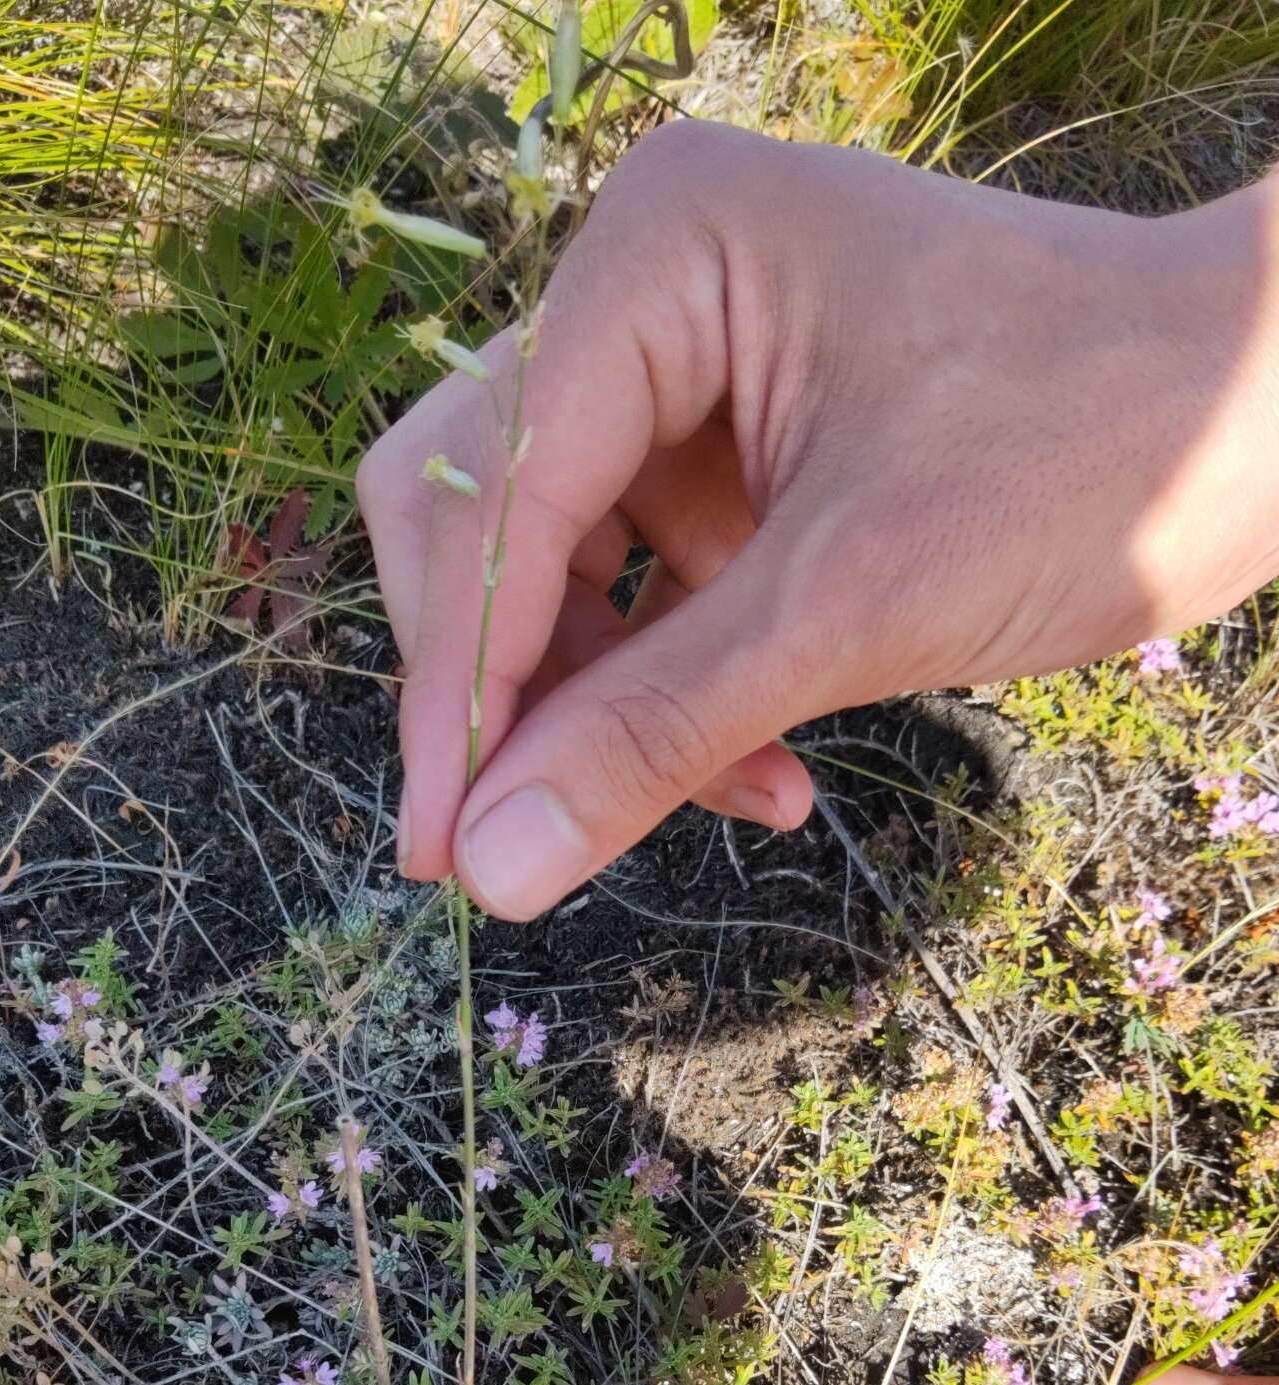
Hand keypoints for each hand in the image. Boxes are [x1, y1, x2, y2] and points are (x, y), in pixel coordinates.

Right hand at [360, 123, 1278, 919]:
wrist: (1270, 412)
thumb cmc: (1101, 449)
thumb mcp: (858, 602)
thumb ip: (656, 730)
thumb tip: (489, 871)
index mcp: (660, 258)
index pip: (494, 490)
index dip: (461, 682)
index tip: (443, 846)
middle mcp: (645, 289)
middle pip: (480, 514)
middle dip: (516, 686)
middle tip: (525, 841)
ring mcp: (682, 368)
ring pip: (551, 568)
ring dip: (610, 707)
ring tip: (740, 799)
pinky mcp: (726, 446)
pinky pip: (640, 590)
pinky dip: (677, 692)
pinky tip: (769, 774)